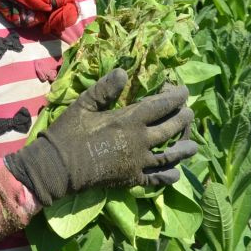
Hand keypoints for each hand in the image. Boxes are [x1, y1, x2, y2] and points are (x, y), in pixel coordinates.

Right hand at [5, 69, 194, 206]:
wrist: (57, 168)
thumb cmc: (68, 133)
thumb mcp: (83, 105)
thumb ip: (105, 89)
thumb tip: (124, 71)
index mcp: (128, 120)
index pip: (160, 105)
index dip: (175, 97)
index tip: (184, 91)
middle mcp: (139, 141)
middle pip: (170, 128)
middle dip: (183, 118)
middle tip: (189, 112)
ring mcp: (138, 162)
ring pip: (169, 155)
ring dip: (183, 148)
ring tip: (193, 146)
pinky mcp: (132, 179)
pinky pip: (156, 179)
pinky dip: (168, 176)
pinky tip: (176, 174)